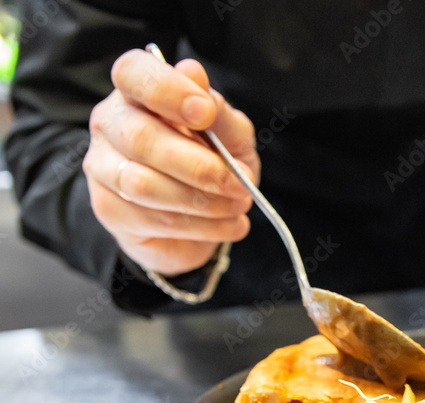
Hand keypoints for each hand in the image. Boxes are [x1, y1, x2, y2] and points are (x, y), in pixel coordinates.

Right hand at [82, 49, 259, 275]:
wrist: (202, 218)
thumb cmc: (212, 161)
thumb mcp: (231, 134)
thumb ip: (216, 110)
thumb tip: (193, 72)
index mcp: (137, 93)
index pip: (132, 73)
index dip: (167, 90)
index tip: (204, 113)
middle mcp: (110, 124)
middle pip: (139, 137)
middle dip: (199, 166)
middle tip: (239, 183)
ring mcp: (102, 168)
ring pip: (144, 185)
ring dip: (204, 201)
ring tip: (238, 205)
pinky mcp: (109, 210)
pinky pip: (154, 220)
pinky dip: (202, 226)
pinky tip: (228, 224)